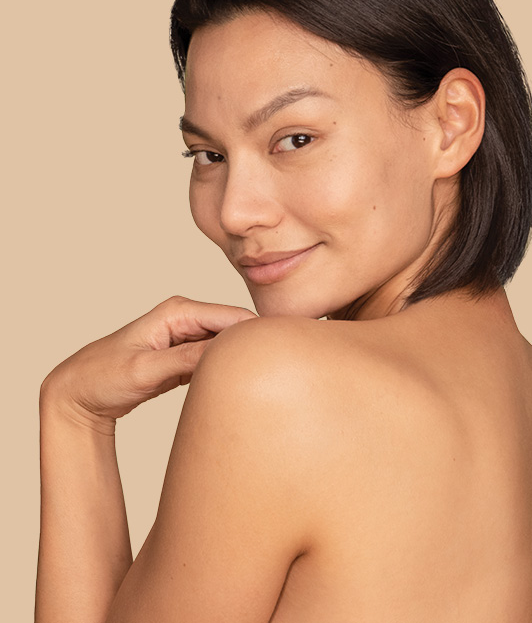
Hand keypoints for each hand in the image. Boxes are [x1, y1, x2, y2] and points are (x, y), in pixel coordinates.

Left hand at [40, 296, 256, 423]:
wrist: (79, 392)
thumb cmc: (103, 376)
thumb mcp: (145, 370)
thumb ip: (185, 359)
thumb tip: (226, 354)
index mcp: (178, 312)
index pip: (232, 317)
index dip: (256, 333)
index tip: (278, 354)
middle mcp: (186, 318)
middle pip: (234, 327)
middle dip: (252, 345)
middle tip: (274, 370)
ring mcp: (187, 336)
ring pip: (227, 344)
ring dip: (239, 359)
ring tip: (260, 377)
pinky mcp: (186, 354)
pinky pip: (215, 358)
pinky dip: (225, 368)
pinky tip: (235, 382)